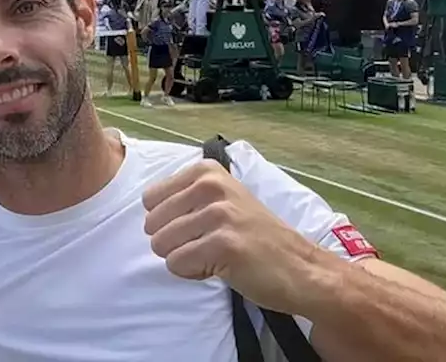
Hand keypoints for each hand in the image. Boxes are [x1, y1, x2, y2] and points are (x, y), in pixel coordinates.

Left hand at [143, 161, 327, 314]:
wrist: (300, 267)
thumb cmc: (255, 236)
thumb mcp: (223, 199)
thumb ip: (186, 195)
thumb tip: (144, 204)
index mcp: (206, 172)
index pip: (149, 199)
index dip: (169, 221)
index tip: (200, 226)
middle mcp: (211, 187)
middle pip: (152, 224)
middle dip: (174, 242)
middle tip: (209, 244)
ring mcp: (218, 214)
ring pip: (161, 244)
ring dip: (184, 258)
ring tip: (216, 255)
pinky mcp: (223, 244)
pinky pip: (177, 264)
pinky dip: (193, 273)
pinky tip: (221, 267)